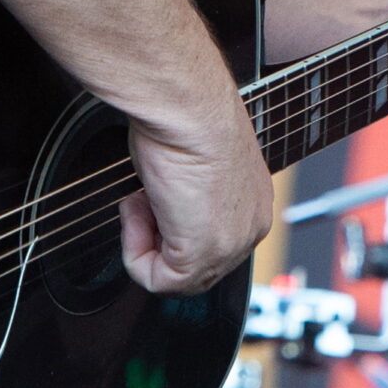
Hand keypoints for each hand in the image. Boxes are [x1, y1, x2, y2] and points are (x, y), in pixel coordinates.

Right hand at [118, 106, 273, 294]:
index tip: (153, 195)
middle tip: (142, 200)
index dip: (170, 225)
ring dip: (143, 243)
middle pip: (196, 263)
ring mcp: (230, 245)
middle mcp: (250, 227)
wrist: (188, 107)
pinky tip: (136, 212)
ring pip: (177, 276)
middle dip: (157, 235)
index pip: (212, 241)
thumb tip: (165, 205)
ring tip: (138, 201)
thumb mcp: (195, 164)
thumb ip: (189, 196)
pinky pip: (159, 280)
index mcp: (253, 204)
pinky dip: (135, 253)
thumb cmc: (188, 118)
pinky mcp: (202, 255)